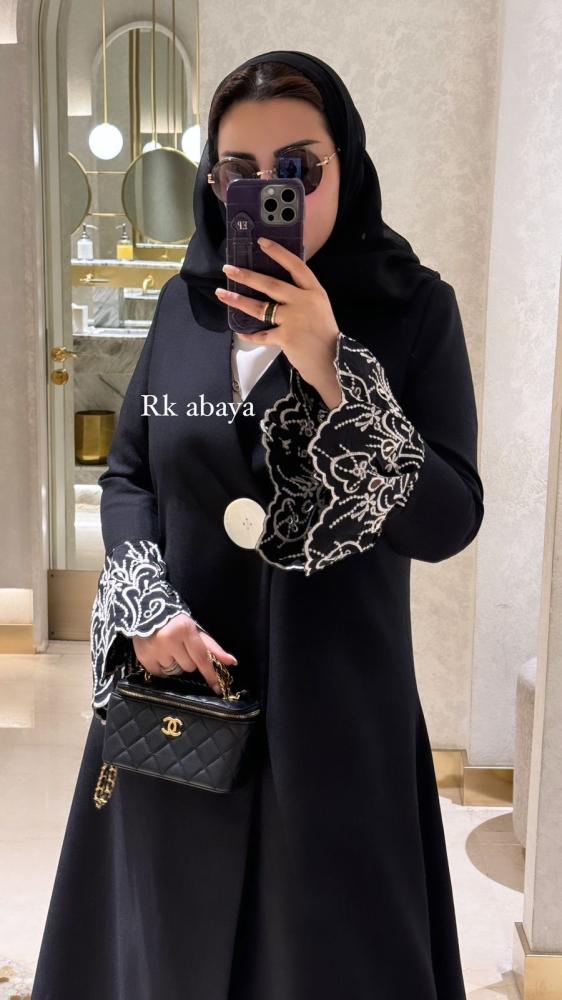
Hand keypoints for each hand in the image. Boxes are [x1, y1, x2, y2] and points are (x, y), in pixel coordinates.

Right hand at [132, 611, 237, 694]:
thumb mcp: (195, 630)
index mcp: (185, 630)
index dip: (210, 674)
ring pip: (174, 671)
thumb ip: (212, 648)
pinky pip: (160, 674)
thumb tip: (231, 662)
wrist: (147, 612)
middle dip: (187, 660)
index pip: (202, 657)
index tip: (218, 688)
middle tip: (181, 648)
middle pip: (189, 666)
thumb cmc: (176, 622)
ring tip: (168, 650)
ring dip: (174, 664)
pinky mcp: (144, 657)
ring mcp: (155, 649)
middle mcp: (170, 640)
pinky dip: (161, 668)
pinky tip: (159, 655)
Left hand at [216, 238, 342, 408]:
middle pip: (271, 284)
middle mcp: (304, 301)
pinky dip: (250, 335)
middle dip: (247, 275)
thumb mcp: (319, 309)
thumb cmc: (325, 336)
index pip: (296, 266)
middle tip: (228, 268)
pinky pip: (262, 335)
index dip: (278, 253)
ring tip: (222, 294)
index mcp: (315, 292)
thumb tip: (276, 288)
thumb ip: (302, 297)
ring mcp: (294, 319)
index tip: (262, 242)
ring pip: (260, 307)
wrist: (334, 362)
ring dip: (239, 300)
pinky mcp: (286, 337)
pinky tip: (240, 332)